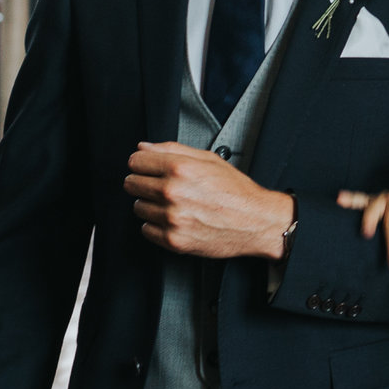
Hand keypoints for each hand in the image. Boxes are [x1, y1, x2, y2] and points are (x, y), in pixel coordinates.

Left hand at [125, 142, 292, 258]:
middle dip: (143, 182)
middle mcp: (173, 193)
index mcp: (180, 169)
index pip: (135, 161)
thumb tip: (145, 147)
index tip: (147, 167)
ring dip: (150, 205)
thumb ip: (173, 149)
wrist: (256, 222)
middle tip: (161, 186)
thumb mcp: (209, 160)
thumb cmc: (237, 192)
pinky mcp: (174, 240)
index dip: (142, 163)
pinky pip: (146, 230)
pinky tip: (174, 219)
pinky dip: (156, 225)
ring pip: (137, 207)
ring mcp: (172, 218)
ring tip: (172, 204)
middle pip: (131, 184)